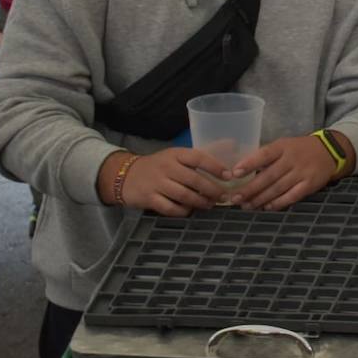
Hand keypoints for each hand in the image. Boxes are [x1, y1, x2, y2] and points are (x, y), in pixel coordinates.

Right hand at [115, 148, 230, 215]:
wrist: (126, 175)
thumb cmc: (159, 166)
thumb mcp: (176, 156)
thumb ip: (200, 156)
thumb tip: (231, 146)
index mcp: (176, 154)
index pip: (199, 158)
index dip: (215, 167)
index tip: (229, 176)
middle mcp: (166, 167)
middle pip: (194, 180)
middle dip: (212, 189)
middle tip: (224, 196)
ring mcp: (157, 184)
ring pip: (184, 195)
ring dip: (200, 201)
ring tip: (210, 204)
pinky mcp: (149, 199)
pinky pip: (171, 208)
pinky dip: (183, 211)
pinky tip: (190, 210)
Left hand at [227, 135, 337, 210]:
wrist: (328, 151)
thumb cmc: (299, 149)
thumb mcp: (283, 145)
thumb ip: (266, 156)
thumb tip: (241, 171)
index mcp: (283, 147)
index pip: (264, 154)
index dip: (249, 164)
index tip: (234, 173)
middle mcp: (292, 160)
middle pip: (268, 176)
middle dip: (250, 189)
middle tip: (235, 198)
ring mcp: (302, 173)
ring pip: (278, 188)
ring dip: (260, 199)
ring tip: (247, 206)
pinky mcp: (309, 185)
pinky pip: (291, 196)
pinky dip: (278, 203)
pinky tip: (267, 207)